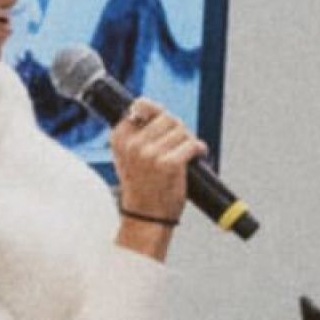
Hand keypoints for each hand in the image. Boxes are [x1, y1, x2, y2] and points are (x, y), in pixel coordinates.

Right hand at [107, 101, 199, 252]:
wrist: (145, 215)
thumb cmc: (141, 185)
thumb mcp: (128, 155)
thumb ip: (135, 131)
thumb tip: (146, 104)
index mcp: (120, 138)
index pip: (142, 106)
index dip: (159, 113)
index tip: (164, 127)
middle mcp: (133, 144)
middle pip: (167, 117)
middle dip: (178, 128)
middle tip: (181, 142)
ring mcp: (150, 154)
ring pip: (181, 131)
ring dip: (189, 140)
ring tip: (187, 153)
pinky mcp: (169, 164)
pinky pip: (192, 145)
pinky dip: (199, 149)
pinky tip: (198, 155)